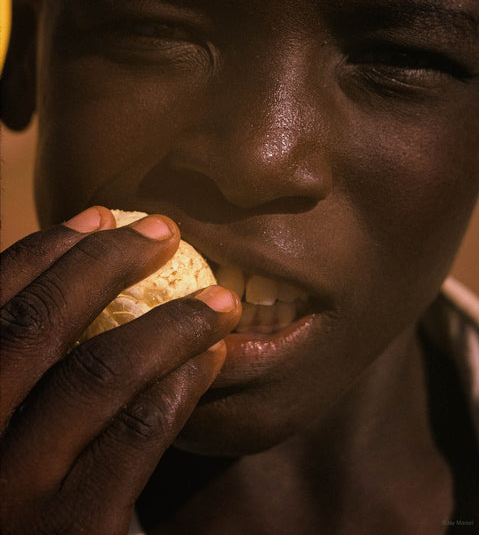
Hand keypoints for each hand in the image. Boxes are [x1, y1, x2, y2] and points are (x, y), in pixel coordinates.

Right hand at [0, 207, 239, 533]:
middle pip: (37, 324)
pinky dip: (180, 385)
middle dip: (105, 261)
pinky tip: (208, 361)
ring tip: (217, 300)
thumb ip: (21, 366)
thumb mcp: (2, 423)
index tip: (98, 215)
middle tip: (164, 231)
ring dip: (169, 323)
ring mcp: (13, 493)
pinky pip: (136, 433)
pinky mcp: (73, 532)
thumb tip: (65, 282)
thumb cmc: (20, 496)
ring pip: (98, 373)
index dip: (44, 249)